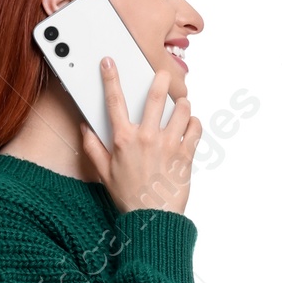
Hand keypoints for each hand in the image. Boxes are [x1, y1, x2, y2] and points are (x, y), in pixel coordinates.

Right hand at [80, 57, 201, 214]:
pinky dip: (194, 123)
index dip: (110, 78)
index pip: (114, 101)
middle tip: (163, 74)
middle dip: (160, 78)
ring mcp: (168, 144)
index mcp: (123, 140)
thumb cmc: (129, 198)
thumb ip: (93, 149)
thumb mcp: (104, 174)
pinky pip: (195, 128)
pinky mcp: (185, 154)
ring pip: (181, 109)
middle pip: (155, 95)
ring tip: (180, 107)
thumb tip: (85, 130)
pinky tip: (189, 125)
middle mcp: (146, 137)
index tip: (110, 63)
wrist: (152, 219)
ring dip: (182, 104)